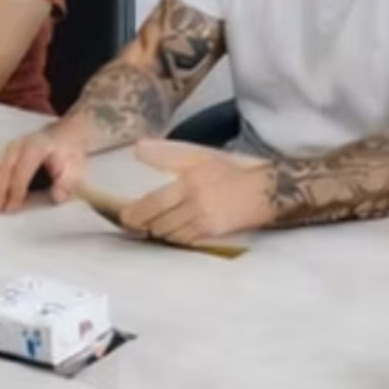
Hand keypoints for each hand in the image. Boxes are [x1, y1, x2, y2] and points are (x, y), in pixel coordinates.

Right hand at [0, 122, 90, 211]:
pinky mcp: (5, 152)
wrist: (64, 136)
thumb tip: (58, 196)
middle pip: (4, 168)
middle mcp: (19, 144)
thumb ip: (67, 183)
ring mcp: (10, 147)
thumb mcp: (75, 168)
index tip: (13, 206)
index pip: (22, 168)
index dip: (17, 188)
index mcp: (36, 146)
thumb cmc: (68, 155)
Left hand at [121, 136, 274, 243]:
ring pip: (170, 233)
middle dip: (145, 224)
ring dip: (159, 232)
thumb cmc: (228, 172)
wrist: (262, 190)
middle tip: (136, 223)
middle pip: (159, 222)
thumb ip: (167, 155)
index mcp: (190, 180)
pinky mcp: (212, 232)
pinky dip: (175, 238)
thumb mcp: (198, 157)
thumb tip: (137, 148)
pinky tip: (173, 232)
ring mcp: (204, 219)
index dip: (136, 213)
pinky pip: (184, 240)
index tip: (125, 216)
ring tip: (154, 226)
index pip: (154, 202)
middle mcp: (196, 201)